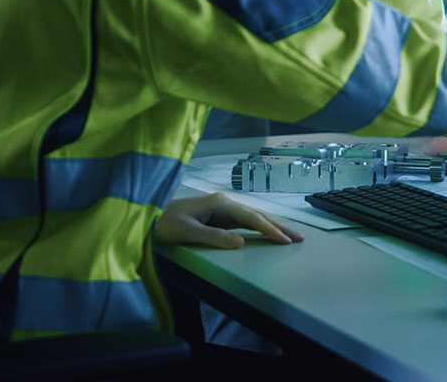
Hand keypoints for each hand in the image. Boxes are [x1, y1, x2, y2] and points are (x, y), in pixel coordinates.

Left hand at [154, 192, 304, 248]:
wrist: (148, 215)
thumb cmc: (164, 223)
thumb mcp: (187, 232)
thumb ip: (214, 237)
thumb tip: (242, 242)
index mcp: (220, 203)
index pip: (251, 218)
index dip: (269, 229)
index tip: (284, 240)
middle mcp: (225, 203)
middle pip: (257, 215)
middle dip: (279, 227)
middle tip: (299, 238)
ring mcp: (222, 209)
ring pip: (253, 218)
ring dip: (272, 227)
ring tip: (289, 237)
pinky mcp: (219, 216)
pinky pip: (244, 223)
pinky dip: (259, 228)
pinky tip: (267, 233)